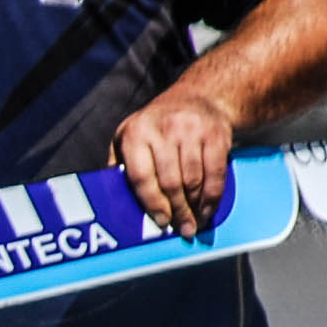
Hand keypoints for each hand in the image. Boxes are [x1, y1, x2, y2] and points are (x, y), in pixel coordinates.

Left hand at [112, 89, 235, 238]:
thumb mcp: (128, 135)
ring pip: (194, 180)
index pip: (142, 177)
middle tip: (182, 229)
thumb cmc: (156, 126)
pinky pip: (215, 173)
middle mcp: (164, 129)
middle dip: (177, 211)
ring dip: (195, 207)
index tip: (161, 222)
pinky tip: (208, 208)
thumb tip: (111, 200)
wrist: (198, 96)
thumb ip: (118, 163)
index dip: (152, 204)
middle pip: (171, 182)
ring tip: (195, 222)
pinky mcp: (215, 134)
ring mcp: (192, 130)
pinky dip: (213, 196)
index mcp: (136, 133)